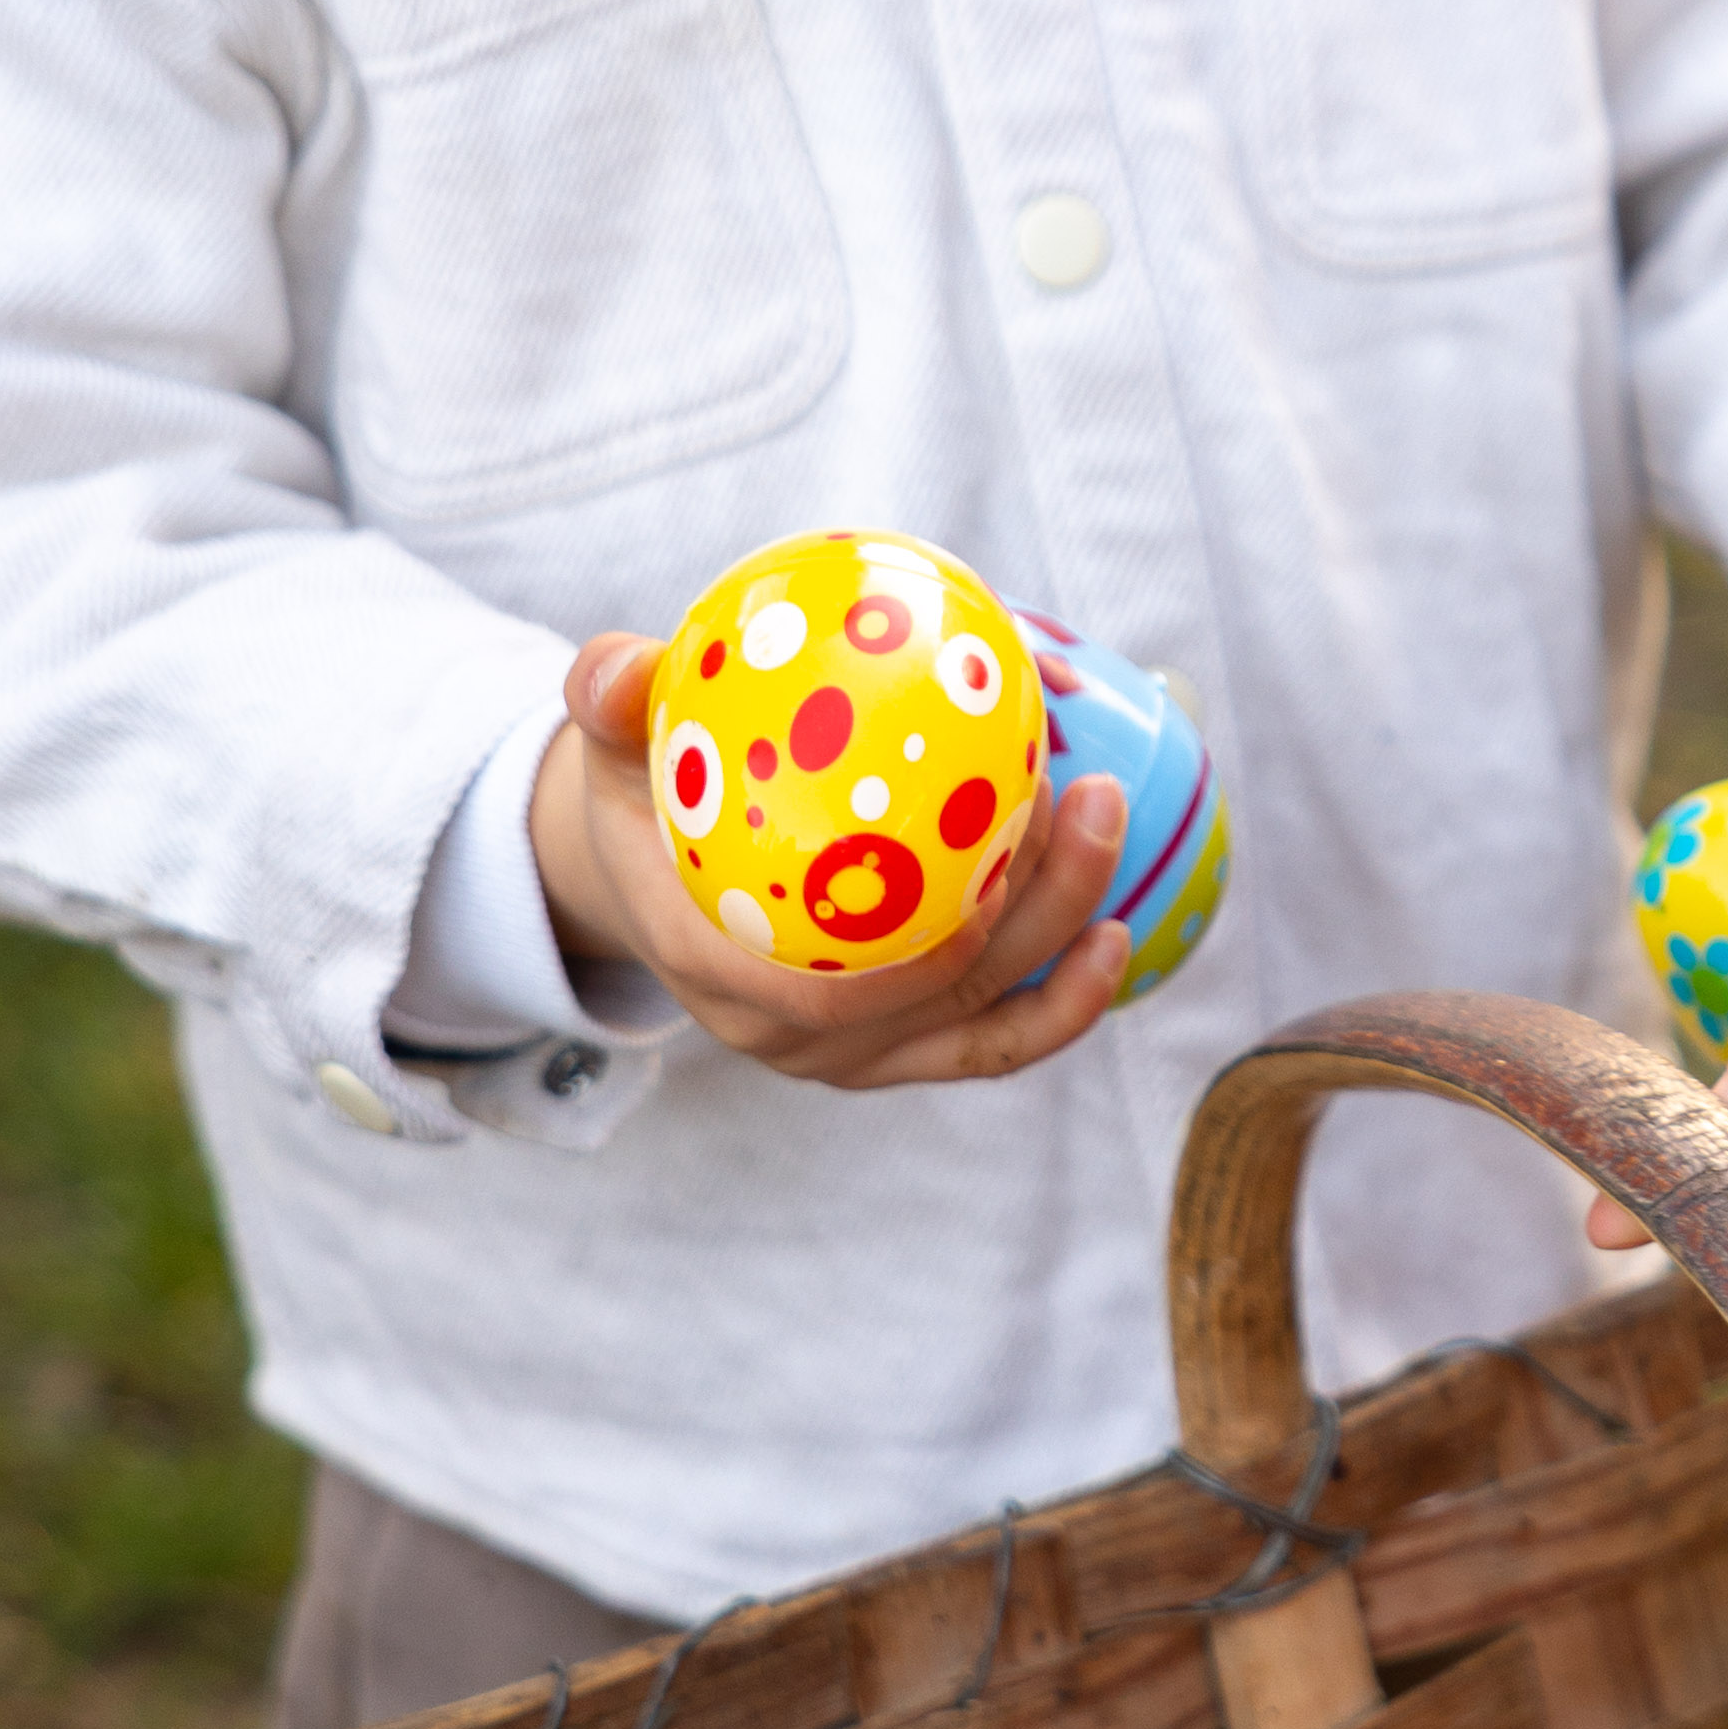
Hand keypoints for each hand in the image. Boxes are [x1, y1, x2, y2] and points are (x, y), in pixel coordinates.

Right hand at [529, 634, 1135, 1086]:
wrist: (646, 871)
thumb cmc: (642, 788)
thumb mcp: (610, 736)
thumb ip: (609, 693)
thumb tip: (617, 672)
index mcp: (712, 969)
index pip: (826, 994)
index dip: (922, 946)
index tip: (992, 840)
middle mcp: (782, 1035)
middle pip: (932, 998)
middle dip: (1031, 908)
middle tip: (1086, 792)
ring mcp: (846, 1056)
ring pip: (975, 1017)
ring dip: (1060, 933)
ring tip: (1110, 823)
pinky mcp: (895, 1054)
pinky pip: (991, 1043)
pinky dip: (1062, 1002)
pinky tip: (1118, 931)